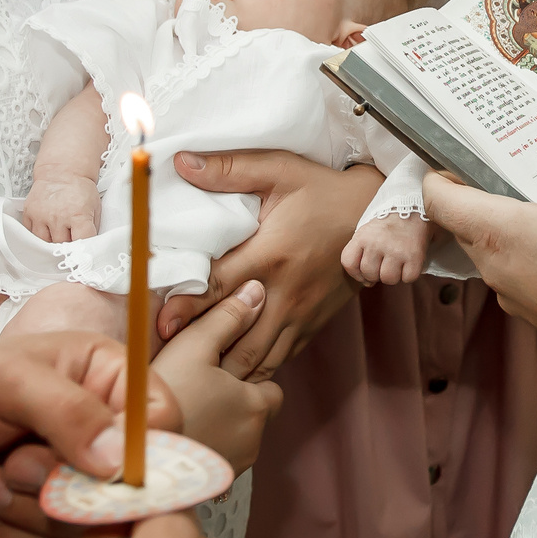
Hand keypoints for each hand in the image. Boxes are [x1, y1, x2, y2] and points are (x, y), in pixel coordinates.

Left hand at [0, 324, 178, 537]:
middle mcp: (100, 431)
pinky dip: (17, 536)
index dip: (141, 453)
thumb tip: (120, 458)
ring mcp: (74, 483)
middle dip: (70, 484)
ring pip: (96, 524)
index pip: (163, 422)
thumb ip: (66, 411)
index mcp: (104, 377)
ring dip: (35, 509)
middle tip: (16, 462)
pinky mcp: (46, 525)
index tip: (97, 468)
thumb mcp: (2, 377)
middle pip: (135, 484)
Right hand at [24, 173, 103, 242]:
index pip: (82, 242)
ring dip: (52, 242)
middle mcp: (58, 216)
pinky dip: (39, 236)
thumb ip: (93, 227)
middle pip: (62, 245)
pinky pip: (31, 234)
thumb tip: (92, 245)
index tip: (83, 255)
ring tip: (59, 234)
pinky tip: (47, 229)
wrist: (61, 172)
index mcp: (78, 214)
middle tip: (71, 241)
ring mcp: (42, 215)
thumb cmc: (79, 189)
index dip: (83, 250)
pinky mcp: (30, 214)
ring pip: (45, 243)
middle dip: (67, 246)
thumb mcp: (95, 207)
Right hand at [151, 282, 284, 472]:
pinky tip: (182, 434)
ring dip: (221, 426)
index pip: (271, 388)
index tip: (218, 374)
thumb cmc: (167, 395)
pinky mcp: (214, 483)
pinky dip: (208, 446)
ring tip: (187, 412)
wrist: (136, 454)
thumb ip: (227, 317)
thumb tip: (257, 291)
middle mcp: (255, 438)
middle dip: (235, 404)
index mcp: (258, 403)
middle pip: (255, 414)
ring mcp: (235, 464)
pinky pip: (219, 457)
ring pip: (237, 437)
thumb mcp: (194, 346)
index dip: (246, 378)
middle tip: (200, 392)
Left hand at [157, 152, 379, 378]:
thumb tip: (181, 162)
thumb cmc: (323, 191)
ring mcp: (300, 314)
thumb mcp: (279, 170)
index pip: (218, 288)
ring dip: (227, 370)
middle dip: (202, 352)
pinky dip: (254, 371)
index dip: (186, 308)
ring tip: (197, 374)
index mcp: (269, 255)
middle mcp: (284, 293)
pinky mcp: (312, 324)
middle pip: (235, 337)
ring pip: (258, 359)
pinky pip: (279, 359)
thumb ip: (229, 169)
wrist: (376, 216)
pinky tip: (232, 373)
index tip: (160, 325)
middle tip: (170, 361)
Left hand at [341, 214, 431, 284]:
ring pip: (388, 279)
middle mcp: (377, 243)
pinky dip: (409, 274)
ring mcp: (396, 250)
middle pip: (369, 274)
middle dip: (376, 274)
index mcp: (362, 236)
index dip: (356, 273)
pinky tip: (409, 262)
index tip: (364, 271)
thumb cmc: (388, 226)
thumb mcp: (367, 233)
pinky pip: (408, 278)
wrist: (415, 208)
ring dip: (393, 275)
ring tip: (397, 263)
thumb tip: (367, 284)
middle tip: (385, 263)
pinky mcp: (414, 256)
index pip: (349, 263)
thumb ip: (362, 256)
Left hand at [420, 172, 536, 345]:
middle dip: (481, 203)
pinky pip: (518, 276)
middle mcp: (493, 265)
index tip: (449, 167)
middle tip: (510, 181)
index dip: (438, 180)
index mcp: (497, 231)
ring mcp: (510, 294)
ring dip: (510, 234)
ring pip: (494, 253)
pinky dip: (530, 259)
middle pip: (466, 227)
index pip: (440, 202)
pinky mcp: (531, 313)